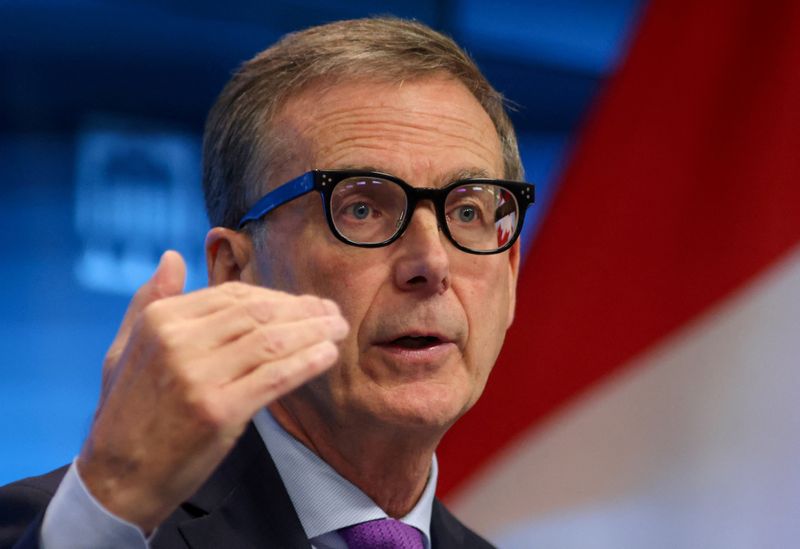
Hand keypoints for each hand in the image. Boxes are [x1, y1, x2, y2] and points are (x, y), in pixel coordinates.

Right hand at [77, 251, 347, 531]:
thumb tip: (172, 256)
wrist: (117, 479)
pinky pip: (275, 377)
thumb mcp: (124, 348)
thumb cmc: (127, 413)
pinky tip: (327, 356)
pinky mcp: (219, 411)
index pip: (232, 296)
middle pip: (258, 314)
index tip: (302, 304)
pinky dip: (307, 363)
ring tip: (338, 329)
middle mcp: (178, 342)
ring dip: (313, 332)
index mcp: (160, 320)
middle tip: (332, 312)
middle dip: (302, 311)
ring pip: (272, 341)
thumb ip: (151, 300)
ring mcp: (199, 376)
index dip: (275, 297)